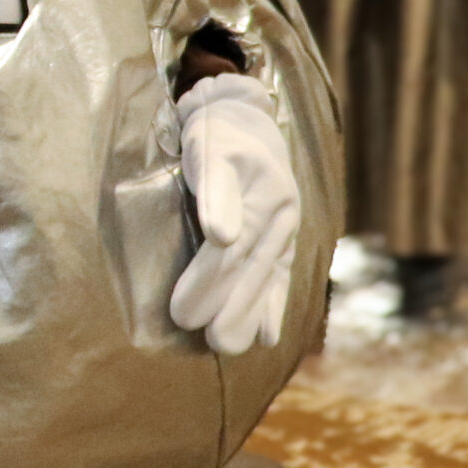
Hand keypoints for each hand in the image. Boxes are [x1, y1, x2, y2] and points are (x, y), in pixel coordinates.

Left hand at [169, 72, 298, 355]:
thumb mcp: (211, 151)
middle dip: (229, 308)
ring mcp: (284, 230)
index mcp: (266, 198)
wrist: (243, 121)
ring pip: (266, 278)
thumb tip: (221, 236)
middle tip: (211, 342)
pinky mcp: (280, 239)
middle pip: (250, 271)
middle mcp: (281, 218)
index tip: (182, 314)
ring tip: (231, 347)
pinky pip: (280, 275)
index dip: (206, 284)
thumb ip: (216, 193)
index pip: (230, 252)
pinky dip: (273, 305)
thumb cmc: (218, 135)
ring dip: (251, 314)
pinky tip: (268, 337)